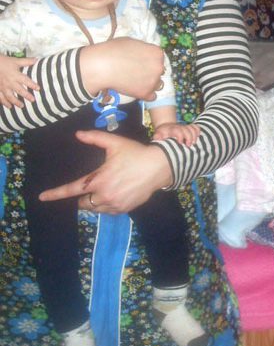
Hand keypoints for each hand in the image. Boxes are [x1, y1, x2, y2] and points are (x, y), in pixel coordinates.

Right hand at [0, 54, 38, 105]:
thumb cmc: (4, 62)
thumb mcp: (15, 61)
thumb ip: (26, 61)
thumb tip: (36, 59)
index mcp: (16, 75)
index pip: (26, 81)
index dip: (32, 85)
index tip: (38, 89)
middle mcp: (10, 82)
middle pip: (20, 90)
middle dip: (26, 96)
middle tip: (32, 100)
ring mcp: (3, 87)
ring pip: (10, 96)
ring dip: (16, 102)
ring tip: (21, 106)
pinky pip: (1, 97)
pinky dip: (5, 103)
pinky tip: (9, 106)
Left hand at [39, 129, 173, 213]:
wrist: (159, 167)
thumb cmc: (135, 153)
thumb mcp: (115, 143)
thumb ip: (95, 138)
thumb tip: (78, 134)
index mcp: (98, 179)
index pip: (71, 189)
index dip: (55, 194)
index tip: (42, 197)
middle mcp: (104, 195)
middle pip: (82, 202)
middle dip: (83, 196)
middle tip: (93, 186)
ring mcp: (114, 204)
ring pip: (95, 208)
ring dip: (94, 201)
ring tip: (104, 190)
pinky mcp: (124, 209)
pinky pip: (108, 211)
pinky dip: (106, 205)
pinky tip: (115, 194)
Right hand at [80, 39, 164, 101]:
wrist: (102, 66)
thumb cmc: (113, 50)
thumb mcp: (131, 42)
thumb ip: (142, 49)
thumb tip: (143, 53)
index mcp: (157, 52)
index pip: (158, 57)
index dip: (149, 59)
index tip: (141, 61)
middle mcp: (159, 67)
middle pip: (159, 70)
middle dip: (151, 71)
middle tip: (137, 72)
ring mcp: (154, 81)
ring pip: (158, 84)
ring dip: (151, 83)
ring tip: (137, 82)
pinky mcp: (146, 93)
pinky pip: (152, 96)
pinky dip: (146, 94)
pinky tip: (137, 90)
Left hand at [152, 121, 200, 146]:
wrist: (165, 126)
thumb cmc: (162, 133)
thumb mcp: (158, 134)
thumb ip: (157, 136)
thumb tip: (156, 137)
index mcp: (172, 129)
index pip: (178, 130)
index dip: (180, 136)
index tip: (180, 142)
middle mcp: (179, 127)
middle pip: (187, 130)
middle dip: (189, 137)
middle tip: (188, 145)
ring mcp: (185, 127)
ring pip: (192, 128)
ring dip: (194, 136)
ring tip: (193, 143)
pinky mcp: (189, 127)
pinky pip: (196, 127)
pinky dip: (198, 131)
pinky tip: (197, 137)